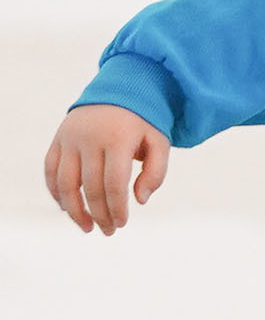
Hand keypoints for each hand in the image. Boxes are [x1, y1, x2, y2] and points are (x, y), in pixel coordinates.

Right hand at [44, 105, 169, 233]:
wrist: (120, 89)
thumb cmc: (144, 121)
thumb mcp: (159, 142)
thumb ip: (156, 172)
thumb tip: (139, 200)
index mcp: (118, 139)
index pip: (114, 184)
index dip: (116, 209)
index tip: (121, 223)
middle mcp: (90, 138)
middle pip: (90, 187)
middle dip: (99, 214)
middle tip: (108, 231)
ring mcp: (70, 138)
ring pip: (64, 183)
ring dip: (73, 210)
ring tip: (86, 227)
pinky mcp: (58, 138)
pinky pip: (50, 170)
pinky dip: (56, 192)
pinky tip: (67, 208)